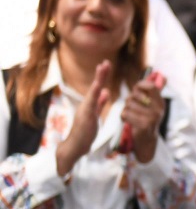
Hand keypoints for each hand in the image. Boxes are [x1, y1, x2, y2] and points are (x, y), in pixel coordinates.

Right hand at [56, 61, 110, 175]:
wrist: (75, 147)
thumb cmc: (85, 133)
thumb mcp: (95, 115)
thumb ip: (100, 104)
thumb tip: (106, 92)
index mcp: (90, 104)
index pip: (98, 88)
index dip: (102, 77)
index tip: (106, 65)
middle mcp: (87, 104)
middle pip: (96, 86)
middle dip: (101, 74)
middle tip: (106, 61)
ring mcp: (85, 110)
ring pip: (93, 91)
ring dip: (98, 79)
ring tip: (103, 67)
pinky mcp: (86, 117)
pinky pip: (91, 104)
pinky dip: (95, 94)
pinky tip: (99, 86)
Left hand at [121, 71, 166, 163]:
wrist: (147, 140)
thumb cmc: (147, 118)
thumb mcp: (154, 104)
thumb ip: (155, 90)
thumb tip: (163, 75)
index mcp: (161, 103)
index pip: (151, 86)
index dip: (140, 85)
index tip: (136, 89)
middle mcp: (158, 110)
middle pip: (135, 95)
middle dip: (129, 99)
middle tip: (132, 106)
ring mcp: (152, 118)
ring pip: (129, 105)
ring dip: (126, 109)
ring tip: (130, 114)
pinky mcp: (143, 126)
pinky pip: (126, 114)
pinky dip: (123, 116)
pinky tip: (127, 120)